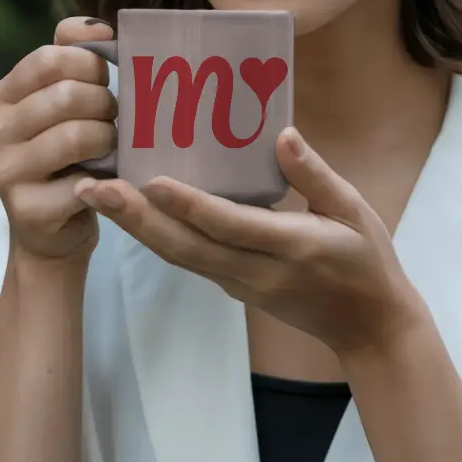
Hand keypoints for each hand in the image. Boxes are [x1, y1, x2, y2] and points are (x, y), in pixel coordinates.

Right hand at [0, 16, 118, 263]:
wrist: (56, 228)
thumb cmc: (70, 154)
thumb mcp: (66, 101)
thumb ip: (76, 55)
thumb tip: (97, 26)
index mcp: (1, 98)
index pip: (49, 58)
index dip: (91, 64)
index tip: (106, 80)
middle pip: (67, 95)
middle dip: (105, 104)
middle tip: (114, 119)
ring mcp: (4, 173)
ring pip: (77, 136)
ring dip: (110, 139)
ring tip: (113, 147)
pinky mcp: (27, 210)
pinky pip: (83, 181)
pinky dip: (107, 178)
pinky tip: (109, 178)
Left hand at [73, 128, 425, 353]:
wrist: (368, 327)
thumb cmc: (367, 260)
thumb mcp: (355, 209)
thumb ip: (315, 174)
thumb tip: (281, 134)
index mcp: (291, 246)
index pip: (230, 226)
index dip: (189, 205)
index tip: (150, 180)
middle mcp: (256, 271)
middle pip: (186, 247)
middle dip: (136, 219)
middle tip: (94, 189)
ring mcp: (240, 284)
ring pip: (179, 257)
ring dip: (136, 229)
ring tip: (98, 197)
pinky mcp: (233, 287)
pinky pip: (189, 260)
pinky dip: (158, 237)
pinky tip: (135, 212)